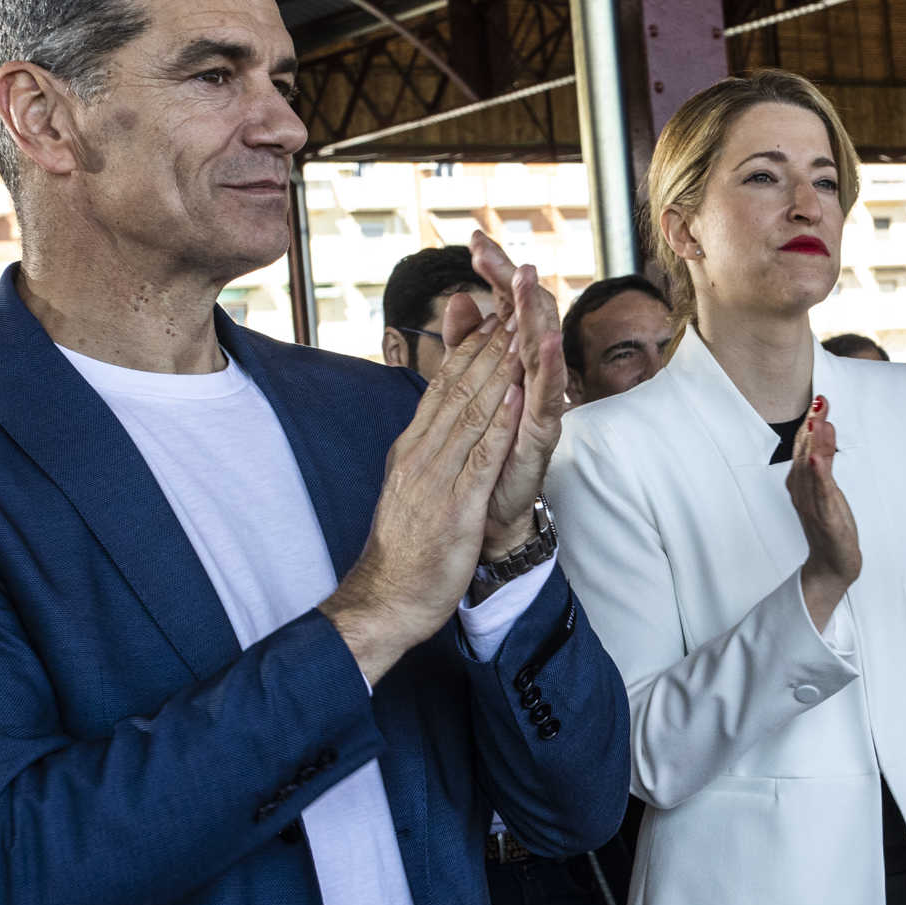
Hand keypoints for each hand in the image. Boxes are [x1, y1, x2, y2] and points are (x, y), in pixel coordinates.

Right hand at [321, 317, 523, 683]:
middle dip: (487, 345)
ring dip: (498, 369)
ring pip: (470, 411)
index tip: (491, 318)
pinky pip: (481, 455)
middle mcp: (420, 454)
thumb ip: (426, 453)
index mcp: (411, 448)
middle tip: (512, 306)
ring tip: (519, 332)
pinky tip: (518, 394)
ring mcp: (436, 477)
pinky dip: (500, 421)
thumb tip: (436, 426)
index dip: (468, 350)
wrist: (385, 598)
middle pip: (456, 389)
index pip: (440, 388)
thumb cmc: (403, 548)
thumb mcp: (411, 488)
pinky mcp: (455, 505)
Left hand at [442, 230, 566, 556]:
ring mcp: (538, 406)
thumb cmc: (485, 451)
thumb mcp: (469, 390)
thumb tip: (462, 299)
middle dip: (519, 288)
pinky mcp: (542, 434)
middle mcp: (529, 381)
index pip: (502, 307)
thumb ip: (465, 345)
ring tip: (530, 282)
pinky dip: (546, 370)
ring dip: (537, 316)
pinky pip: (548, 398)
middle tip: (513, 253)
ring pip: (541, 352)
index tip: (475, 239)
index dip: (492, 275)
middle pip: (527, 321)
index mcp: (510, 365)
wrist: (490, 513)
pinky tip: (542, 343)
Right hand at [788, 395, 859, 631]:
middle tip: (819, 402)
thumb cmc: (829, 525)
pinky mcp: (826, 521)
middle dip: (811, 428)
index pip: (804, 447)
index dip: (810, 422)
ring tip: (818, 423)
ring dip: (814, 446)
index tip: (819, 399)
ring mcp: (813, 506)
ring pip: (812, 471)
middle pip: (805, 454)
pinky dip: (818, 476)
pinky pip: (821, 495)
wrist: (832, 567)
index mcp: (802, 483)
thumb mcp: (828, 488)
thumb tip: (824, 425)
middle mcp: (802, 492)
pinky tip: (817, 459)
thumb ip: (825, 458)